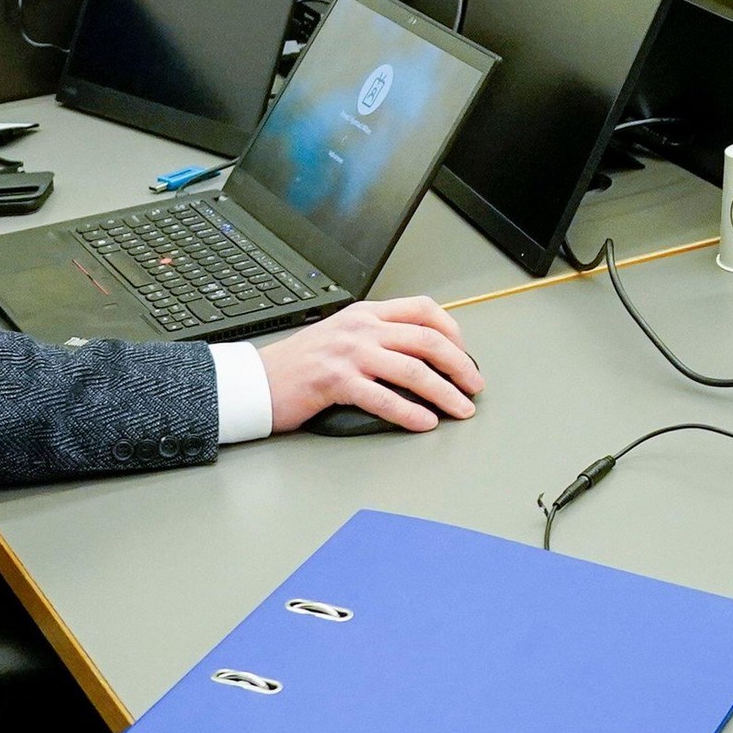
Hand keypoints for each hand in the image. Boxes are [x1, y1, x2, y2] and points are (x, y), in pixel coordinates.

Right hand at [262, 296, 483, 432]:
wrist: (258, 381)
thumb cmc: (300, 364)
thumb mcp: (342, 336)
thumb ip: (377, 338)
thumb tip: (422, 356)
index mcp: (366, 313)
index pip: (423, 309)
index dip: (452, 331)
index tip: (465, 354)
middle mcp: (361, 328)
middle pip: (426, 339)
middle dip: (459, 364)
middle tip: (474, 385)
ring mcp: (349, 353)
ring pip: (412, 369)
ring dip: (445, 392)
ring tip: (460, 409)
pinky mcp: (336, 381)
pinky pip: (384, 397)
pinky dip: (411, 412)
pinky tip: (425, 422)